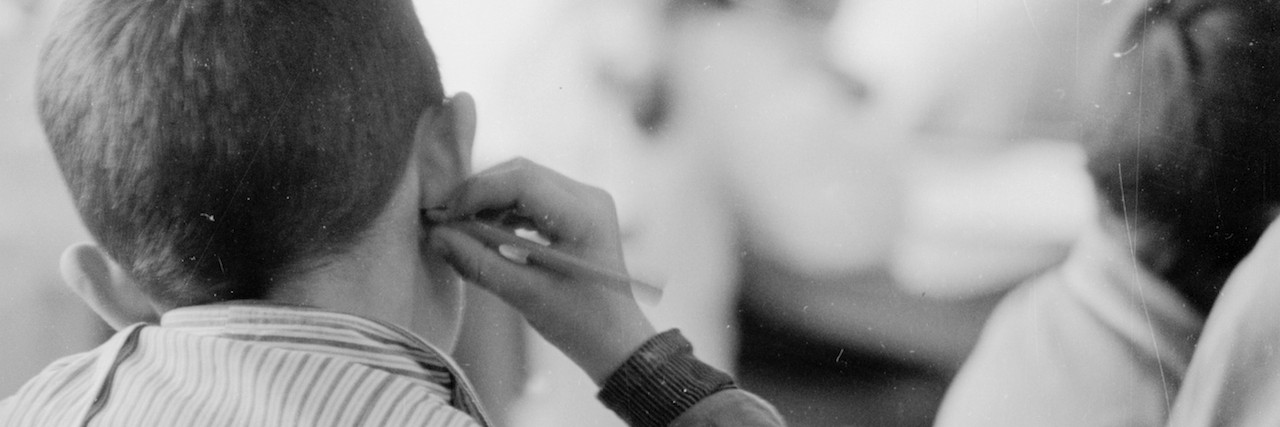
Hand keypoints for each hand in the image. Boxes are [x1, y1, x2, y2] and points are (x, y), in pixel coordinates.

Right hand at [425, 157, 656, 384]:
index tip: (446, 217)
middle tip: (448, 221)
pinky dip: (507, 210)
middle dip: (480, 193)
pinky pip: (534, 197)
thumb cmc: (579, 322)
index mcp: (583, 214)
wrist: (615, 339)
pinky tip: (489, 232)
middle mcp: (588, 197)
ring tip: (465, 230)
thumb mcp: (524, 294)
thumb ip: (478, 262)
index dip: (477, 192)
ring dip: (491, 201)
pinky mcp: (578, 211)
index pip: (521, 180)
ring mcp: (585, 201)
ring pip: (525, 182)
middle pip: (522, 173)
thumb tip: (436, 235)